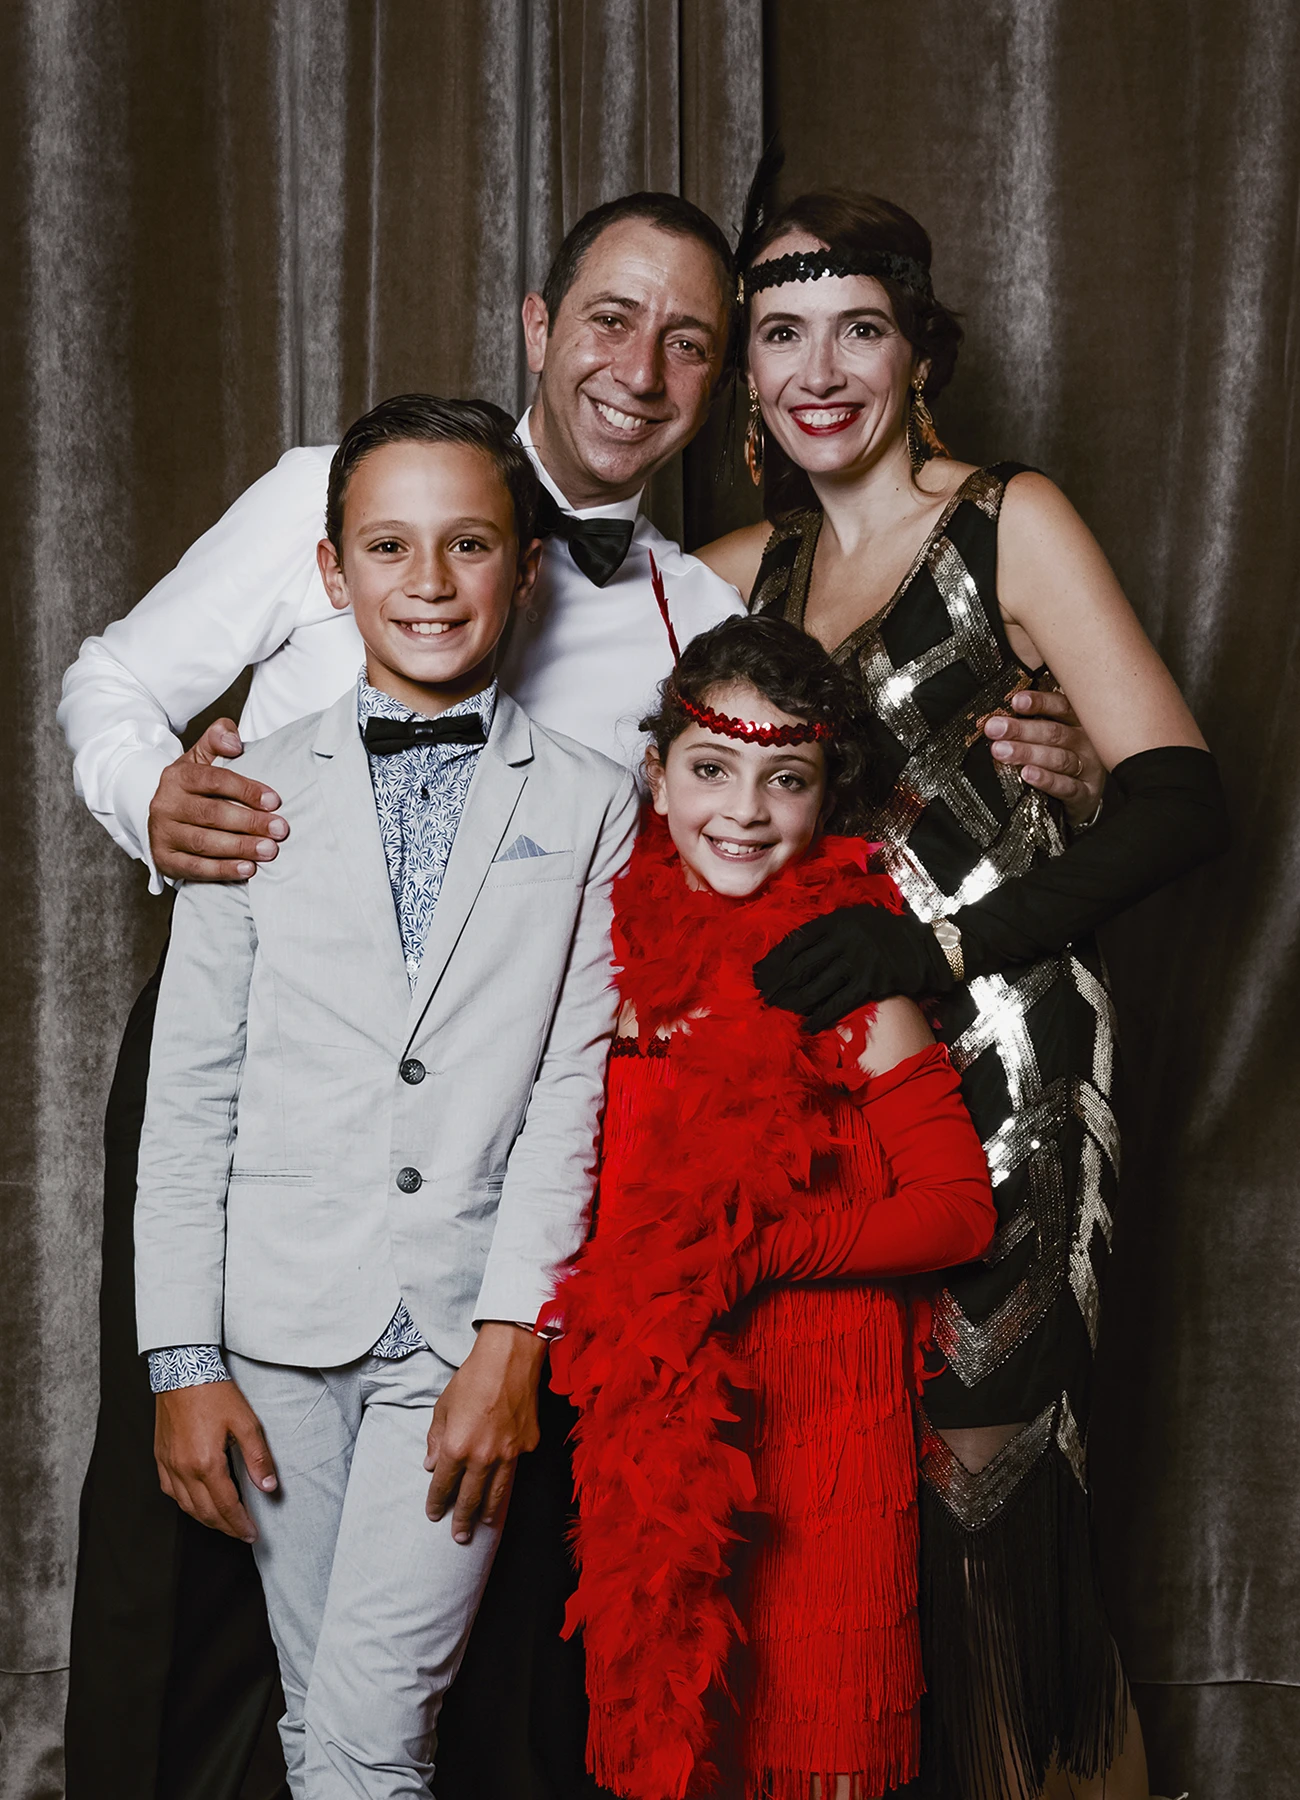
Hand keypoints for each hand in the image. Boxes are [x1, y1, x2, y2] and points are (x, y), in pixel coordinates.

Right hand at [148, 718, 288, 881]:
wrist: (160, 813)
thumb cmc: (192, 786)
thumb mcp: (200, 757)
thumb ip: (217, 739)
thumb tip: (235, 741)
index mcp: (177, 777)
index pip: (214, 780)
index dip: (246, 790)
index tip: (275, 801)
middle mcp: (166, 804)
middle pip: (212, 814)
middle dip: (250, 823)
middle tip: (280, 830)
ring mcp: (163, 834)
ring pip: (205, 843)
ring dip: (240, 848)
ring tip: (269, 850)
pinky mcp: (165, 860)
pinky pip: (196, 868)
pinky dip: (223, 870)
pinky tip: (247, 870)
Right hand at [154, 1380, 277, 1541]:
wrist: (182, 1371)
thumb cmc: (214, 1393)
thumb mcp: (246, 1422)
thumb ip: (258, 1457)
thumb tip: (268, 1486)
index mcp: (206, 1463)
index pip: (226, 1506)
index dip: (240, 1524)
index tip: (252, 1533)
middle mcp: (183, 1469)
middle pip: (205, 1512)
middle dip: (225, 1527)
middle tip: (242, 1533)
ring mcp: (168, 1464)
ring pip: (186, 1506)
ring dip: (206, 1519)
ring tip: (224, 1522)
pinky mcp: (160, 1457)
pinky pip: (170, 1491)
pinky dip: (186, 1503)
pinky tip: (196, 1503)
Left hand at [424, 1323, 545, 1543]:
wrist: (510, 1358)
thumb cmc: (473, 1377)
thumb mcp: (443, 1406)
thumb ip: (436, 1439)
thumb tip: (431, 1465)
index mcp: (457, 1446)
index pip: (443, 1484)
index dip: (437, 1502)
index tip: (434, 1514)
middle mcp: (483, 1456)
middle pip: (470, 1498)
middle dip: (462, 1520)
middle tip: (459, 1537)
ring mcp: (509, 1453)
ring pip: (497, 1492)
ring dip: (488, 1512)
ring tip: (483, 1526)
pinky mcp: (528, 1445)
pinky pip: (515, 1467)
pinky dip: (507, 1478)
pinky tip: (503, 1484)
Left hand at [755, 904, 951, 1032]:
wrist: (928, 949)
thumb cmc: (889, 933)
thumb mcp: (858, 919)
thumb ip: (831, 929)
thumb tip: (796, 947)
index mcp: (838, 921)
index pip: (798, 941)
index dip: (776, 958)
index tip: (761, 972)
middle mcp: (844, 940)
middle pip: (802, 965)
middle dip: (779, 983)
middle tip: (762, 996)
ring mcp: (857, 962)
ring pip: (816, 986)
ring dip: (794, 1002)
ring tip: (777, 1010)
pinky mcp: (870, 984)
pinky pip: (838, 1003)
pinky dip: (820, 1016)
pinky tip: (807, 1025)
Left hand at [983, 690, 1104, 826]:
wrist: (1084, 795)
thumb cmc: (1062, 757)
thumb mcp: (1052, 736)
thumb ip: (1030, 724)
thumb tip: (997, 719)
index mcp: (1077, 722)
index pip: (1061, 706)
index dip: (1039, 703)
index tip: (1016, 702)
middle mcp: (1085, 742)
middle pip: (1055, 732)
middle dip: (1022, 730)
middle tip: (995, 729)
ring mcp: (1088, 768)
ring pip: (1058, 759)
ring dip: (1028, 754)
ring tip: (1002, 751)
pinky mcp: (1086, 793)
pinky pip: (1066, 786)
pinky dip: (1046, 780)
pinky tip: (1027, 774)